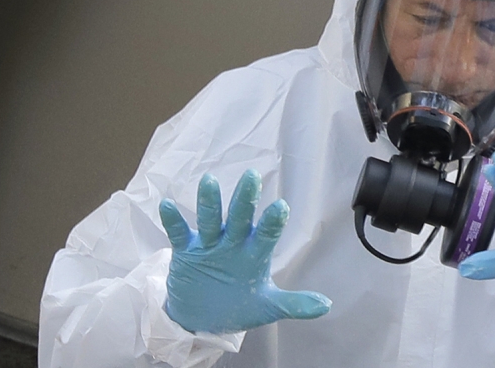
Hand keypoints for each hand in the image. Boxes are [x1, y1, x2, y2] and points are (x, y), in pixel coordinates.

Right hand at [159, 170, 330, 333]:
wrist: (202, 318)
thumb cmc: (238, 305)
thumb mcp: (266, 308)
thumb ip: (294, 304)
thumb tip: (327, 306)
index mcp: (254, 253)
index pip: (266, 234)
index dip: (272, 221)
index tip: (281, 207)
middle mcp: (233, 243)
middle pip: (240, 218)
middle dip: (245, 199)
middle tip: (251, 177)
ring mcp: (210, 245)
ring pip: (210, 220)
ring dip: (209, 203)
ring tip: (209, 181)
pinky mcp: (187, 251)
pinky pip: (180, 234)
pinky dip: (173, 221)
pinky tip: (167, 205)